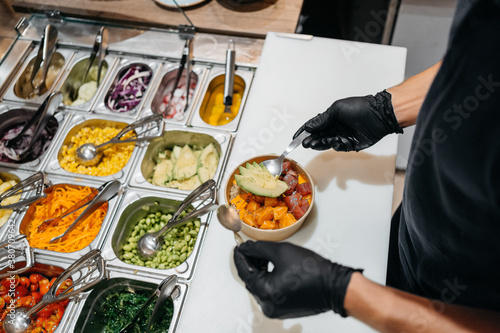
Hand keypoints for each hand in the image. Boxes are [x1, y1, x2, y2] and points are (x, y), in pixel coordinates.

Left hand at [233, 241, 360, 318]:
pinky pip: (268, 292)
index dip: (240, 256)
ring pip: (259, 286)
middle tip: (252, 248)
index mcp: (265, 292)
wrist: (335, 285)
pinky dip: (267, 279)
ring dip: (259, 270)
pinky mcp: (283, 309)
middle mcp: (267, 305)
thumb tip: (246, 248)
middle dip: (250, 262)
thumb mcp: (281, 251)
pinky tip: (272, 267)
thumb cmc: (312, 270)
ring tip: (264, 255)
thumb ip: (259, 248)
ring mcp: (275, 310)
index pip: (244, 271)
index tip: (238, 246)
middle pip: (250, 280)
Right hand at [294, 90, 402, 151]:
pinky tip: (335, 140)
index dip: (303, 132)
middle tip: (305, 143)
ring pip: (326, 143)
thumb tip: (309, 127)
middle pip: (318, 137)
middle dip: (311, 140)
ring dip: (319, 144)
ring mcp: (342, 137)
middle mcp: (335, 128)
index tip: (295, 138)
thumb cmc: (359, 107)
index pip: (313, 126)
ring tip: (314, 143)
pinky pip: (339, 147)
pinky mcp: (351, 145)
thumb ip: (321, 120)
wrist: (378, 115)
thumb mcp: (336, 110)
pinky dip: (335, 145)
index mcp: (330, 119)